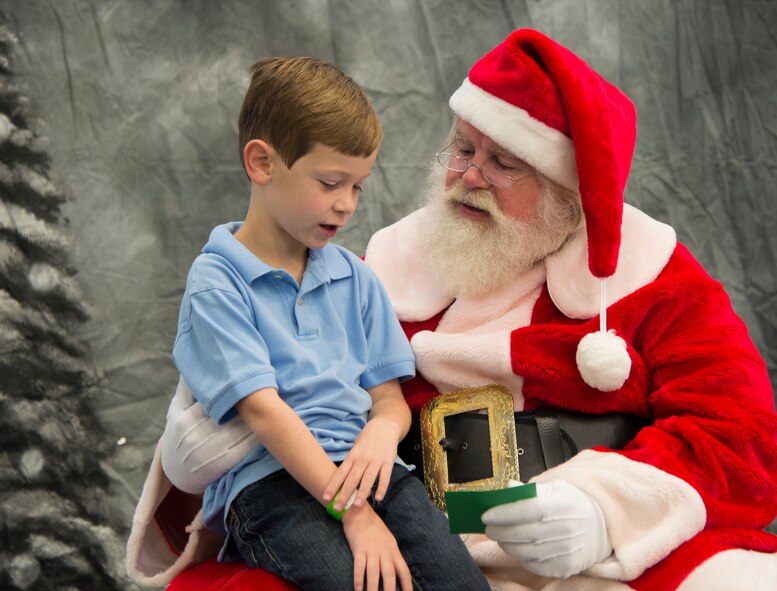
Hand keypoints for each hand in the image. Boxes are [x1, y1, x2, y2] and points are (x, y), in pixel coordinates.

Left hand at [324, 417, 402, 510]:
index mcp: (352, 456)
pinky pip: (385, 477)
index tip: (326, 498)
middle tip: (338, 508)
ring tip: (356, 506)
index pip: (340, 473)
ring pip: (368, 479)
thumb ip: (351, 465)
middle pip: (352, 479)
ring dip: (362, 493)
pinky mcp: (388, 462)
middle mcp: (363, 459)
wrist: (384, 426)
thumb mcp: (355, 449)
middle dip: (344, 495)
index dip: (333, 486)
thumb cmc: (367, 440)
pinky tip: (378, 498)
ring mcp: (376, 460)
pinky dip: (382, 487)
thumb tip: (345, 484)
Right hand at [342, 502, 412, 590]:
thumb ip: (391, 556)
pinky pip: (359, 565)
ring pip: (374, 572)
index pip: (403, 570)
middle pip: (389, 574)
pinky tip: (358, 589)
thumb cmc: (374, 528)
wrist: (360, 513)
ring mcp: (371, 550)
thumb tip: (397, 572)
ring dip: (373, 588)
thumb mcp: (388, 541)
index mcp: (393, 550)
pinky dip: (358, 578)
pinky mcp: (358, 548)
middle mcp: (384, 551)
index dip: (407, 585)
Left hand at [482, 479, 611, 577]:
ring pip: (526, 551)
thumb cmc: (571, 505)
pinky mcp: (564, 567)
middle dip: (500, 531)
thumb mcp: (555, 488)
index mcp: (564, 505)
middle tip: (488, 527)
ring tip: (499, 536)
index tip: (487, 514)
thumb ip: (530, 489)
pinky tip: (515, 547)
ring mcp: (567, 551)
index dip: (505, 513)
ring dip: (507, 544)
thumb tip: (508, 489)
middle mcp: (568, 530)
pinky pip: (534, 564)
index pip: (529, 510)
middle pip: (524, 533)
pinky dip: (520, 556)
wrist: (599, 528)